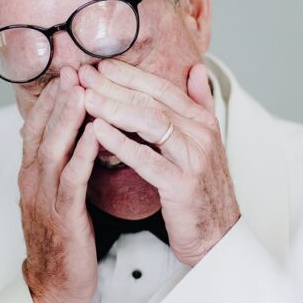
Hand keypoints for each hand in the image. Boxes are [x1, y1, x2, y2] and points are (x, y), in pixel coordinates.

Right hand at [18, 67, 100, 302]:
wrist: (54, 286)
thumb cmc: (63, 240)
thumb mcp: (59, 195)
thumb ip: (65, 165)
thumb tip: (78, 136)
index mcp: (33, 173)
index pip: (38, 125)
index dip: (53, 96)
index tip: (69, 69)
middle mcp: (34, 180)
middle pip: (43, 129)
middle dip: (59, 96)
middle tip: (74, 66)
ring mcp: (45, 197)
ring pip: (54, 148)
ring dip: (68, 117)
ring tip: (83, 89)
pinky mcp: (63, 216)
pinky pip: (72, 180)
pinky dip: (82, 155)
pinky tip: (95, 136)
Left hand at [81, 59, 240, 265]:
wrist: (218, 236)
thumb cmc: (203, 192)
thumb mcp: (206, 143)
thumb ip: (200, 104)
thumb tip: (195, 70)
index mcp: (203, 122)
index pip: (162, 88)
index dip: (130, 74)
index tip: (101, 65)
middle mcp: (201, 135)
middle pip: (152, 100)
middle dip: (115, 86)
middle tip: (84, 75)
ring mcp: (194, 159)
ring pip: (151, 123)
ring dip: (115, 108)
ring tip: (86, 98)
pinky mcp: (182, 185)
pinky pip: (148, 159)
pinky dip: (121, 143)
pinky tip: (98, 132)